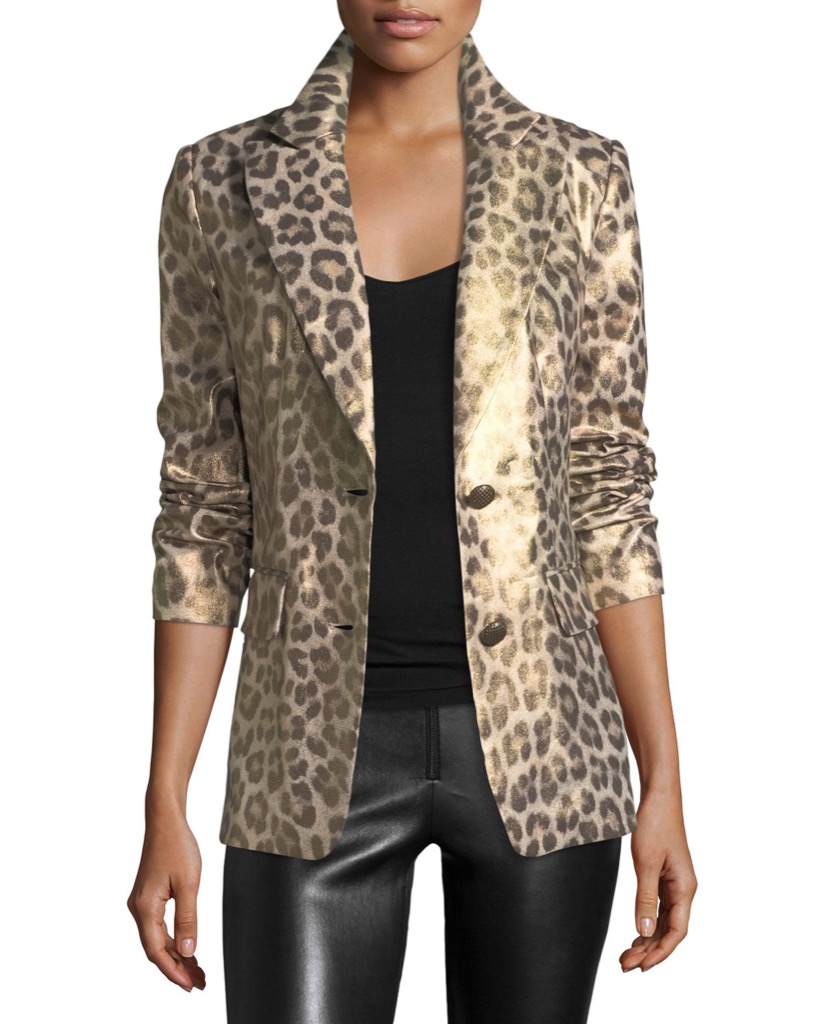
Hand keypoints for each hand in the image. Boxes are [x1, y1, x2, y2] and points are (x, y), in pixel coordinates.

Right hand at [127, 812, 205, 991]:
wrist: (165, 820)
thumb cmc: (177, 845)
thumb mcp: (189, 883)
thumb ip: (188, 919)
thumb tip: (188, 951)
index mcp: (145, 907)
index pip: (156, 950)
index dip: (173, 971)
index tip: (190, 985)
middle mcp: (138, 908)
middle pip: (156, 949)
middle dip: (177, 967)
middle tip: (200, 983)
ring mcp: (142, 903)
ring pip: (157, 939)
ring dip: (176, 955)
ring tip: (198, 971)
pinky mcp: (149, 898)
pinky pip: (159, 927)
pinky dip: (173, 940)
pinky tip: (187, 949)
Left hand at [620, 789, 696, 971]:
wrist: (659, 796)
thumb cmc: (655, 823)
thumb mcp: (646, 862)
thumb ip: (646, 897)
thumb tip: (645, 930)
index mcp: (685, 888)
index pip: (677, 931)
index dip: (660, 952)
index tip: (641, 966)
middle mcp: (683, 889)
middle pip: (670, 930)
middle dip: (649, 950)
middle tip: (625, 965)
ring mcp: (675, 883)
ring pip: (664, 921)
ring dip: (647, 939)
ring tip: (627, 955)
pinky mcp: (665, 876)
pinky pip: (660, 908)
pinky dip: (648, 922)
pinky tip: (637, 933)